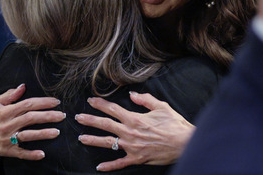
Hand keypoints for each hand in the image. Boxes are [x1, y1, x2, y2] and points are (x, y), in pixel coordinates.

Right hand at [0, 84, 64, 159]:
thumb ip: (10, 94)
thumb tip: (23, 86)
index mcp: (6, 112)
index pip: (28, 104)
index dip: (43, 102)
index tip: (56, 102)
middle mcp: (7, 124)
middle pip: (30, 118)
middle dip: (48, 116)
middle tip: (62, 115)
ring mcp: (8, 138)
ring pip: (27, 135)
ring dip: (42, 134)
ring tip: (57, 132)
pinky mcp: (8, 150)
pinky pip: (20, 153)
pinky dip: (31, 154)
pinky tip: (42, 154)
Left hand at [76, 91, 194, 170]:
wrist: (184, 143)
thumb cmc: (175, 124)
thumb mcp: (162, 107)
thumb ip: (145, 100)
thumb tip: (132, 95)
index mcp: (136, 118)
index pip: (113, 109)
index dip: (101, 104)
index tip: (91, 100)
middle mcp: (130, 132)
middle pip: (106, 125)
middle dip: (90, 120)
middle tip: (78, 117)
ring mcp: (132, 147)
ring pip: (108, 143)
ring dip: (93, 140)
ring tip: (81, 138)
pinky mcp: (137, 159)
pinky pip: (120, 163)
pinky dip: (109, 166)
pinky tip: (99, 167)